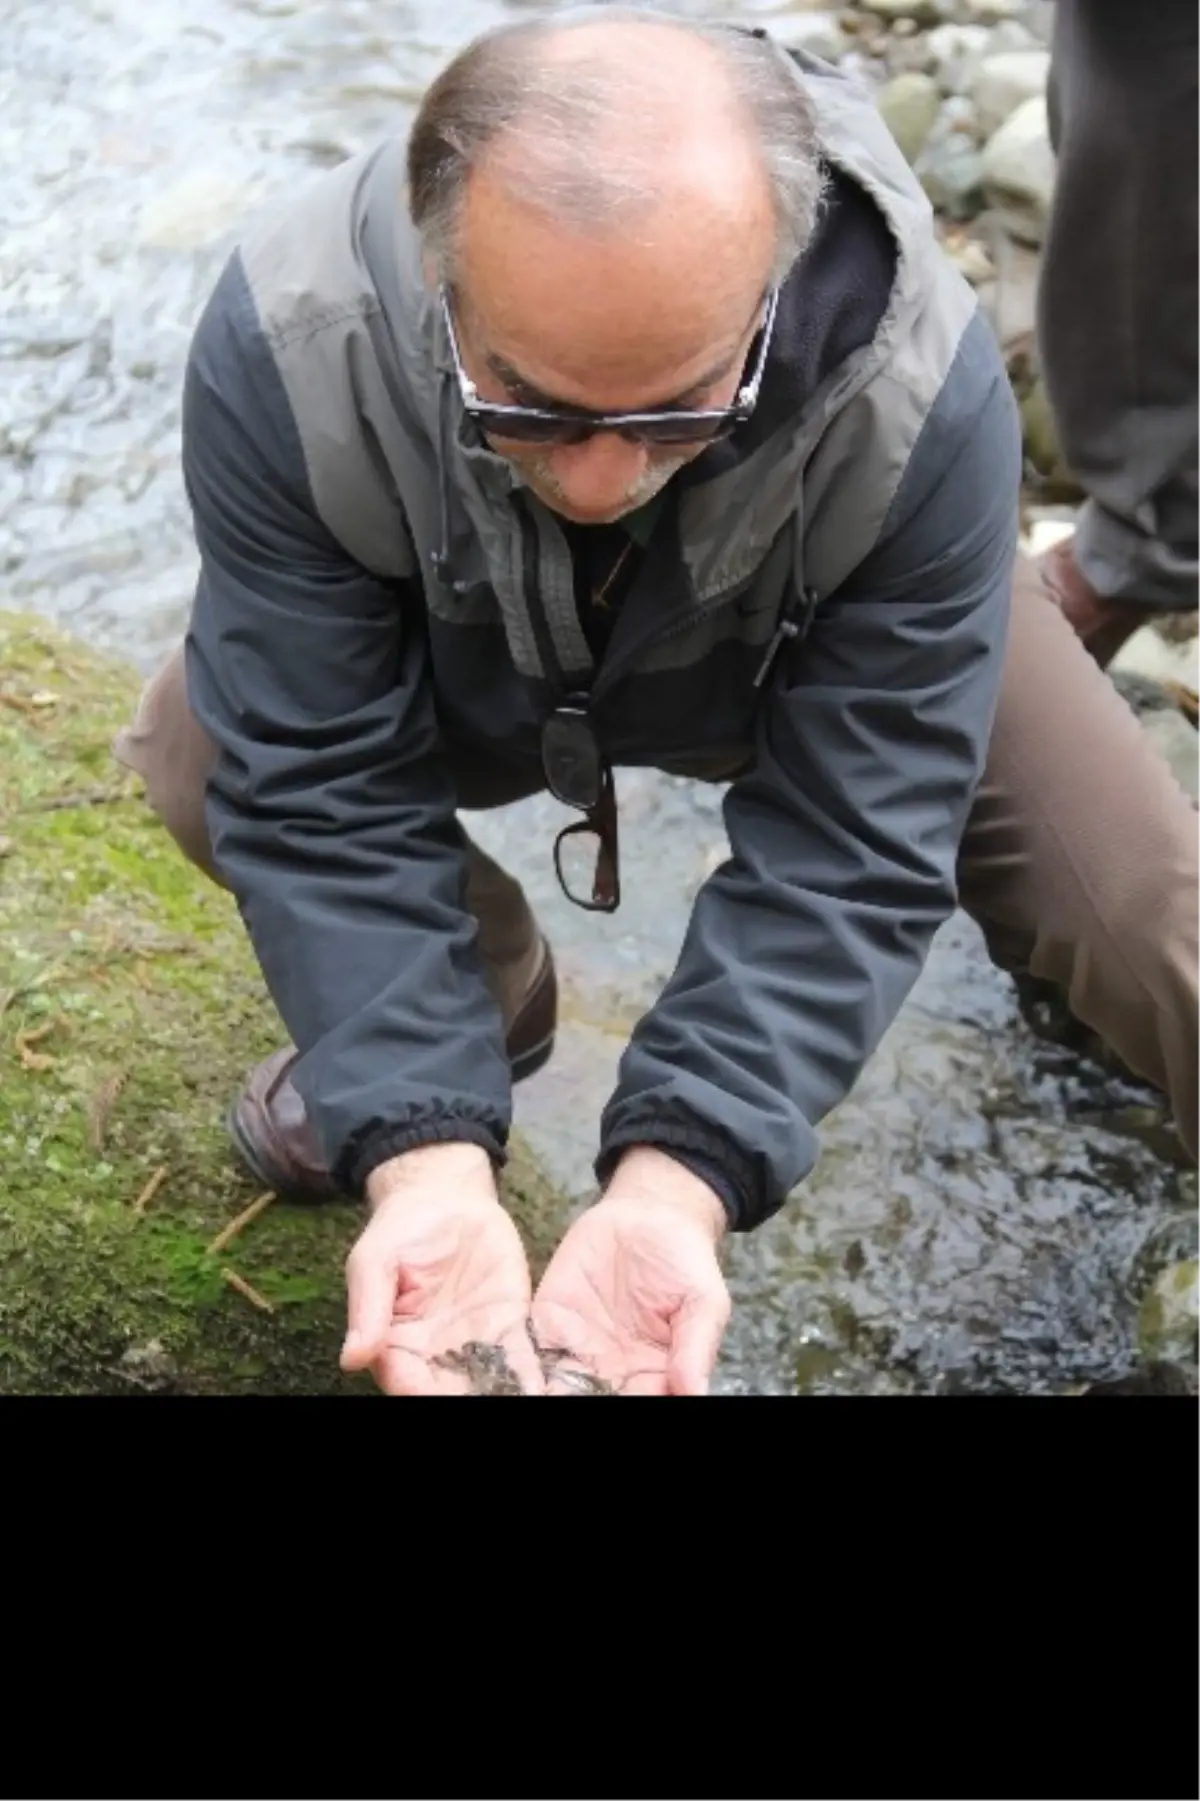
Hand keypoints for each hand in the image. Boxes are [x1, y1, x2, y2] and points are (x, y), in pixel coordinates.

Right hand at [339, 1142, 542, 1394]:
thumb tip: (352, 1357)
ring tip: (527, 1397)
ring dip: (503, 1393)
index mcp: (396, 1344)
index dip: (418, 1390)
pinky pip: (522, 1355)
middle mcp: (437, 1354)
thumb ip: (368, 1307)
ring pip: (488, 1382)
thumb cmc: (401, 1229)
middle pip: (450, 1391)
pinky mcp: (509, 1324)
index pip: (405, 1380)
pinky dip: (535, 1375)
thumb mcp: (375, 1259)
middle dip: (467, 1398)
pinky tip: (547, 1385)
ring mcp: (476, 1342)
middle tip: (485, 1398)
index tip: (429, 1391)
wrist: (445, 1199)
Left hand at [530, 1147, 730, 1394]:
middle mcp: (611, 1370)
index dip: (627, 1405)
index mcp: (652, 1374)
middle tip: (556, 1399)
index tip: (616, 1400)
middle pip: (590, 1400)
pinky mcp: (549, 1320)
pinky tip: (504, 1377)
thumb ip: (696, 1347)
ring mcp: (577, 1347)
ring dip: (540, 1392)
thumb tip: (695, 1393)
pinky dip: (516, 1367)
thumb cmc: (685, 1260)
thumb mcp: (703, 1301)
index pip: (638, 1402)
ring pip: (554, 1385)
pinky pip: (529, 1348)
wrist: (649, 1214)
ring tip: (529, 1395)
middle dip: (572, 1401)